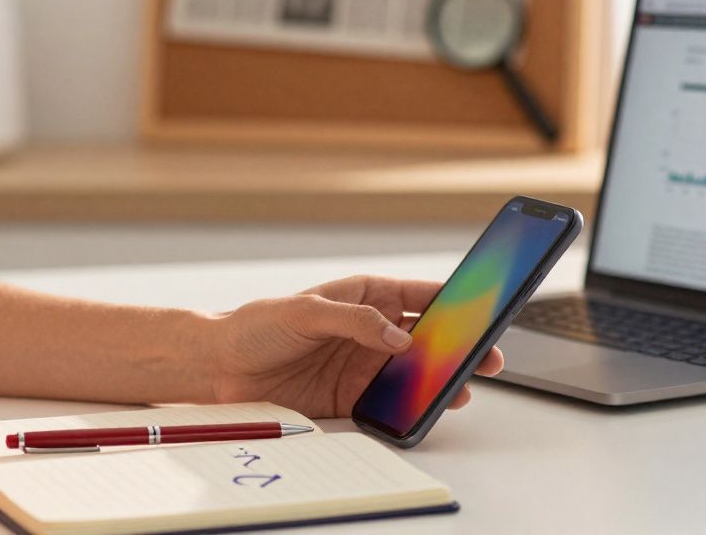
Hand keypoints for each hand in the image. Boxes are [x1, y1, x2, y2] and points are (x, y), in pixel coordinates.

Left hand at [209, 276, 503, 418]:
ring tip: (461, 388)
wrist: (219, 367)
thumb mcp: (306, 311)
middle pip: (428, 337)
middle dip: (459, 345)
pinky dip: (410, 408)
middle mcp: (371, 330)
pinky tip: (425, 410)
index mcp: (366, 296)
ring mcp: (363, 364)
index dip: (456, 300)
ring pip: (414, 372)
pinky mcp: (352, 397)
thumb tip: (400, 336)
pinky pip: (390, 404)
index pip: (422, 294)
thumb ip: (356, 321)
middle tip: (486, 356)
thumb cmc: (256, 325)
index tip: (484, 308)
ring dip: (439, 380)